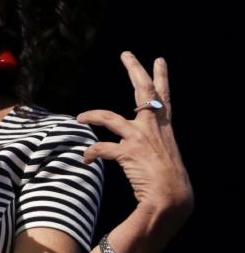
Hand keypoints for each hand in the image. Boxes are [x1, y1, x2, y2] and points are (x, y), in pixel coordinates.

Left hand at [76, 51, 193, 221]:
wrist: (172, 199)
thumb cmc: (166, 181)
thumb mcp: (162, 156)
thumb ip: (149, 145)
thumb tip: (130, 144)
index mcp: (164, 128)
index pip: (163, 97)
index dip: (161, 77)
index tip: (159, 60)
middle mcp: (153, 128)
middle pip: (144, 92)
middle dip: (135, 70)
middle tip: (126, 53)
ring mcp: (141, 139)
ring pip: (110, 118)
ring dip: (92, 116)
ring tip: (80, 118)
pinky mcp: (128, 153)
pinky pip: (101, 148)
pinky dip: (90, 153)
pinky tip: (85, 160)